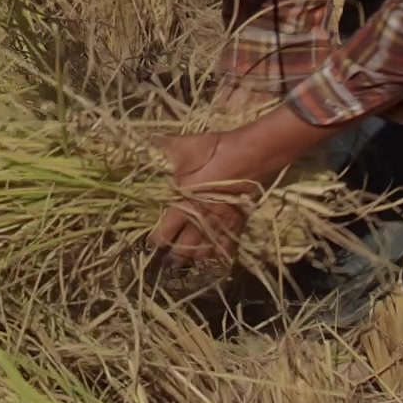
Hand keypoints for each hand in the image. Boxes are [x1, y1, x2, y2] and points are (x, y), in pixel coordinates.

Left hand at [151, 112, 326, 264]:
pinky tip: (212, 258)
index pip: (164, 233)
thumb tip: (150, 144)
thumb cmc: (218, 151)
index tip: (150, 244)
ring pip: (203, 254)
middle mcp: (200, 221)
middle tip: (167, 258)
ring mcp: (220, 226)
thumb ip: (166, 149)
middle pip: (183, 250)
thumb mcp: (186, 146)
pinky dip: (218, 257)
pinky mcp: (237, 225)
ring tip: (187, 259)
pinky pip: (226, 249)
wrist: (253, 154)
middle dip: (173, 256)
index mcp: (183, 205)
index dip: (156, 241)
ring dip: (193, 257)